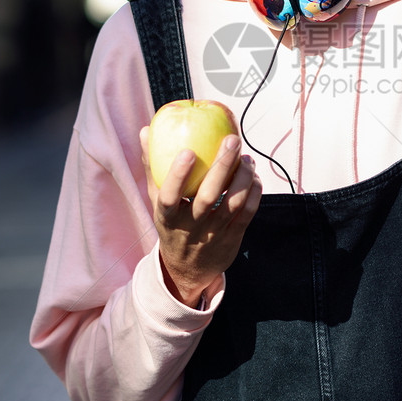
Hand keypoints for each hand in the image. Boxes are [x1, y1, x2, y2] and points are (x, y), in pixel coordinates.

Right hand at [140, 127, 261, 307]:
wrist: (188, 269)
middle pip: (207, 196)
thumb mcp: (157, 201)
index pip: (169, 197)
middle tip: (232, 140)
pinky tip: (254, 177)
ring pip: (232, 203)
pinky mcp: (232, 238)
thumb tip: (146, 131)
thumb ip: (153, 166)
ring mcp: (213, 234)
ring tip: (247, 159)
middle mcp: (190, 227)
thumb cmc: (172, 223)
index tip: (188, 151)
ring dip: (243, 178)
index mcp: (168, 218)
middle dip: (222, 166)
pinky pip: (247, 213)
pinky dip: (254, 193)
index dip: (178, 175)